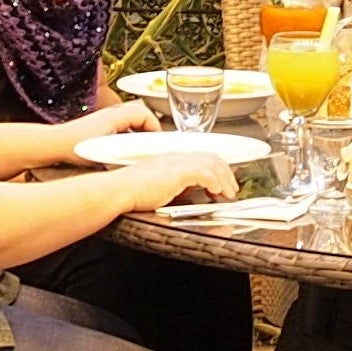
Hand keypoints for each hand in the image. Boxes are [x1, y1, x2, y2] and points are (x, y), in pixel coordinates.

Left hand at [67, 99, 158, 143]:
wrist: (55, 144)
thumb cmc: (76, 145)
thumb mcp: (109, 147)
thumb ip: (130, 145)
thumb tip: (145, 149)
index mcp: (116, 114)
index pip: (145, 113)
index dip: (155, 127)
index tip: (158, 142)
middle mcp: (111, 113)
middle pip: (140, 114)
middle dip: (149, 128)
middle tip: (153, 144)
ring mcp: (104, 119)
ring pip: (130, 121)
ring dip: (138, 131)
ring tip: (141, 148)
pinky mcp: (98, 127)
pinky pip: (121, 127)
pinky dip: (128, 135)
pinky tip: (124, 151)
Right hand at [124, 149, 240, 209]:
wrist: (119, 190)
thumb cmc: (132, 192)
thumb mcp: (161, 188)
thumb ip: (178, 186)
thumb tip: (194, 191)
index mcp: (172, 160)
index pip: (202, 157)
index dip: (217, 169)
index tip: (223, 183)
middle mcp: (177, 157)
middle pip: (211, 157)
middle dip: (226, 173)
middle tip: (232, 189)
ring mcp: (177, 162)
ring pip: (211, 163)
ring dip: (224, 179)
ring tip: (229, 193)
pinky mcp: (177, 171)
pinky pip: (204, 173)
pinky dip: (214, 182)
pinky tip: (216, 192)